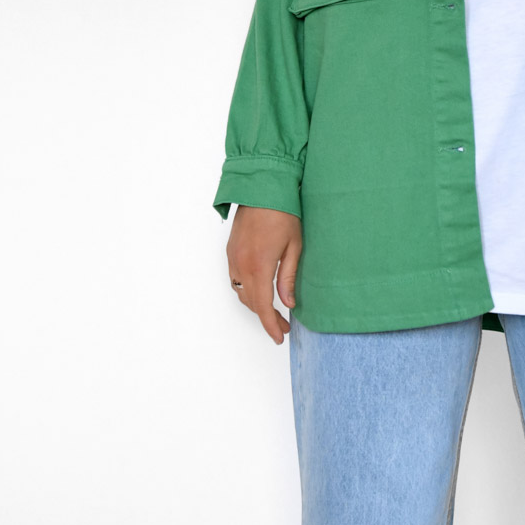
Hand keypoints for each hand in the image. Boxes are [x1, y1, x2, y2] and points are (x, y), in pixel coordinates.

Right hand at [226, 205, 301, 345]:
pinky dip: (247, 290)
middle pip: (251, 303)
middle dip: (266, 317)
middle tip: (284, 325)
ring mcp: (233, 258)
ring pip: (241, 292)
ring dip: (256, 304)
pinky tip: (260, 290)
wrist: (262, 187)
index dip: (270, 325)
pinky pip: (236, 279)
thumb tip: (288, 304)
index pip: (262, 306)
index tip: (279, 337)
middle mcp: (241, 265)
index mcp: (259, 266)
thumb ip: (288, 278)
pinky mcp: (230, 251)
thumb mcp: (294, 247)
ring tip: (274, 310)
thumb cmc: (283, 213)